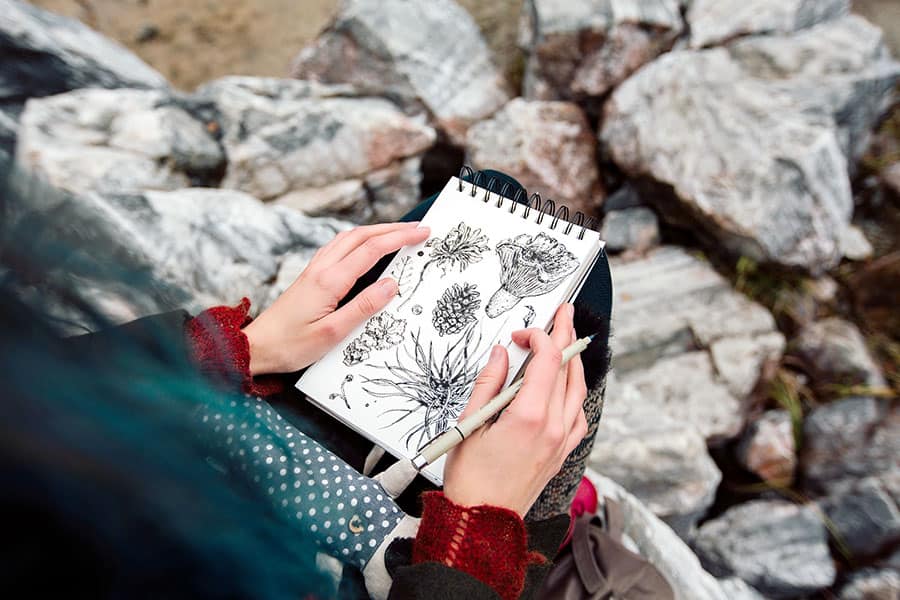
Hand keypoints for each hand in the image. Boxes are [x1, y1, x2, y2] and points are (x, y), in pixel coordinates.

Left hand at [243, 221, 429, 374]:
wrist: (256, 347)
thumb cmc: (291, 345)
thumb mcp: (332, 334)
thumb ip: (363, 308)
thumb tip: (391, 285)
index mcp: (329, 280)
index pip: (371, 250)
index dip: (399, 238)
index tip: (422, 233)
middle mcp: (321, 268)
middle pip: (361, 236)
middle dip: (392, 228)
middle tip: (418, 228)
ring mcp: (314, 270)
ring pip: (348, 238)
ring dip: (375, 231)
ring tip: (397, 232)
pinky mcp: (310, 276)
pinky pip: (338, 247)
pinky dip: (358, 240)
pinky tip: (364, 245)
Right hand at [442, 303, 587, 515]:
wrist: (483, 522)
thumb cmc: (471, 480)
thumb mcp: (469, 424)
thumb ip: (488, 384)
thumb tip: (500, 354)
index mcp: (529, 416)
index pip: (547, 360)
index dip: (539, 337)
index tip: (522, 333)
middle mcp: (552, 427)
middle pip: (566, 370)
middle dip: (565, 337)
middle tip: (565, 314)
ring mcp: (561, 441)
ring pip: (578, 391)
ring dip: (574, 362)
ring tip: (570, 341)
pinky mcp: (561, 453)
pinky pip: (579, 415)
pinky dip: (576, 394)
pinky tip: (568, 387)